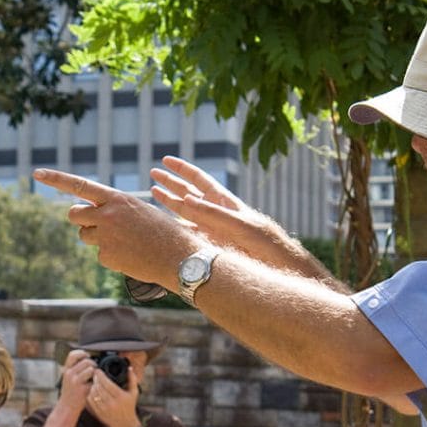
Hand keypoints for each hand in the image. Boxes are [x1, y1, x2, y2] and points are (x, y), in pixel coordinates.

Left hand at [32, 168, 200, 286]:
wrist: (181, 258)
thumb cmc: (167, 232)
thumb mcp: (142, 211)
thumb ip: (116, 210)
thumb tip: (94, 218)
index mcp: (117, 199)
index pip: (80, 185)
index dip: (56, 179)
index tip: (37, 172)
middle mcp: (107, 215)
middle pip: (74, 214)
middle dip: (80, 219)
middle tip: (96, 224)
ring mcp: (104, 237)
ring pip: (84, 236)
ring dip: (97, 238)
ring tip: (124, 241)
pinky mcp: (106, 257)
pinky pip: (99, 255)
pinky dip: (112, 256)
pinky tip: (131, 256)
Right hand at [58, 350, 95, 413]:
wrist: (67, 407)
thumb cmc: (69, 392)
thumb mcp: (67, 378)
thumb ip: (74, 368)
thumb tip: (87, 357)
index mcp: (66, 370)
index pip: (73, 354)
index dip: (82, 353)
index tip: (87, 356)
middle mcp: (69, 374)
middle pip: (86, 361)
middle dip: (93, 364)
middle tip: (94, 370)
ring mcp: (76, 382)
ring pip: (91, 369)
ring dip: (95, 373)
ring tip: (92, 378)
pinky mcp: (83, 389)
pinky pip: (94, 380)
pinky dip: (95, 382)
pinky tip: (91, 386)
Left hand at [86, 367, 139, 426]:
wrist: (125, 424)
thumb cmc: (129, 406)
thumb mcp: (134, 393)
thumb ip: (132, 380)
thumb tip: (130, 368)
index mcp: (120, 396)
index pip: (106, 383)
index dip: (100, 375)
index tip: (98, 370)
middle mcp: (111, 403)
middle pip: (98, 387)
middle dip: (95, 379)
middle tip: (94, 375)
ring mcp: (104, 408)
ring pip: (93, 393)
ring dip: (92, 386)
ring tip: (94, 382)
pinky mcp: (99, 412)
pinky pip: (90, 401)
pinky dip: (90, 394)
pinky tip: (92, 391)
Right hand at [152, 155, 323, 276]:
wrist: (274, 266)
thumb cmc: (264, 242)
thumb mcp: (241, 224)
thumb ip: (214, 213)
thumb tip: (187, 199)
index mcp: (224, 202)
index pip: (199, 180)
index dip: (183, 169)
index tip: (166, 160)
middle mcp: (215, 213)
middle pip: (188, 192)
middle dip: (171, 182)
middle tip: (153, 172)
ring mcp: (210, 229)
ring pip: (184, 213)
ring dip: (169, 202)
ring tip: (152, 191)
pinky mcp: (208, 245)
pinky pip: (187, 233)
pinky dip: (173, 227)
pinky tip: (162, 223)